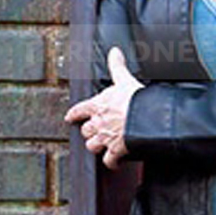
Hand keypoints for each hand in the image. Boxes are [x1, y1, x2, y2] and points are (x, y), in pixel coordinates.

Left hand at [64, 47, 142, 169]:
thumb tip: (114, 52)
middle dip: (89, 131)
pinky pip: (109, 161)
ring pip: (92, 146)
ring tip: (101, 145)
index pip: (79, 110)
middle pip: (85, 130)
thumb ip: (117, 66)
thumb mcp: (124, 79)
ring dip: (96, 146)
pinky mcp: (116, 150)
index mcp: (98, 105)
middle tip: (94, 131)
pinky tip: (114, 162)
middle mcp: (98, 123)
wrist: (145, 118)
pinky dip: (111, 163)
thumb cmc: (134, 99)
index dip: (74, 114)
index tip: (69, 117)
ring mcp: (106, 138)